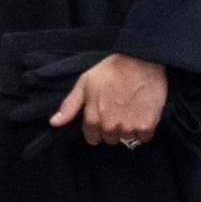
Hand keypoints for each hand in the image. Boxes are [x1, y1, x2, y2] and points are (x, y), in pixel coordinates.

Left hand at [50, 53, 167, 146]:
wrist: (140, 61)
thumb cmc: (111, 69)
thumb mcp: (85, 83)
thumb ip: (70, 105)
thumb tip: (54, 123)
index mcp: (93, 118)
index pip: (93, 139)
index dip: (98, 129)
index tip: (105, 116)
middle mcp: (109, 127)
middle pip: (111, 139)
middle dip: (114, 128)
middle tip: (120, 110)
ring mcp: (128, 127)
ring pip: (127, 138)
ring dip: (130, 128)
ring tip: (132, 109)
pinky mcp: (146, 125)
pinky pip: (144, 136)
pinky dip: (144, 128)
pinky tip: (143, 112)